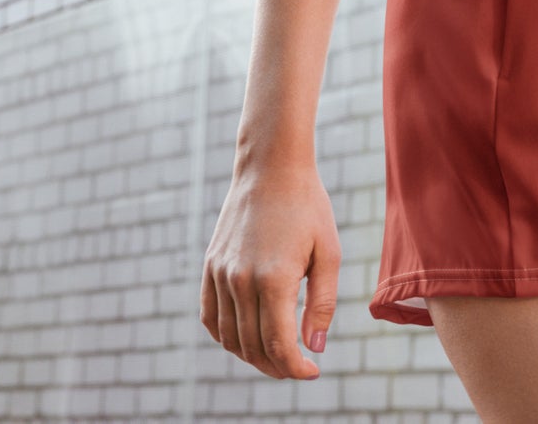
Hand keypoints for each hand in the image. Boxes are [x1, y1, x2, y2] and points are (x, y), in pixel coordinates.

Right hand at [200, 161, 339, 379]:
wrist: (272, 166)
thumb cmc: (307, 206)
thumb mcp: (328, 252)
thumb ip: (323, 303)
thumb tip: (313, 348)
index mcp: (273, 279)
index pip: (278, 345)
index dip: (295, 368)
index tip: (312, 371)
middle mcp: (240, 280)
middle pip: (253, 347)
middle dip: (277, 366)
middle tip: (297, 366)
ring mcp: (221, 273)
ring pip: (229, 337)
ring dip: (251, 356)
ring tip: (275, 355)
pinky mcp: (210, 264)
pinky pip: (209, 316)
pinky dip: (224, 336)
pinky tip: (244, 337)